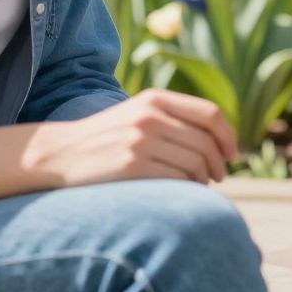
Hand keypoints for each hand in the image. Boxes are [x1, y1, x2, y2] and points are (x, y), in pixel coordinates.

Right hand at [27, 89, 236, 185]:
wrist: (60, 154)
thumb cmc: (107, 137)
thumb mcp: (138, 114)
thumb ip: (173, 117)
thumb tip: (219, 138)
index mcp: (155, 99)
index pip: (210, 114)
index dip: (228, 135)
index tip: (232, 153)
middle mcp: (149, 116)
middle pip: (206, 142)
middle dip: (219, 163)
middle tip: (219, 176)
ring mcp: (139, 141)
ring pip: (195, 163)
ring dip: (203, 178)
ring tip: (199, 185)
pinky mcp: (130, 166)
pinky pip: (176, 179)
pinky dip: (187, 188)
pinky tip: (182, 191)